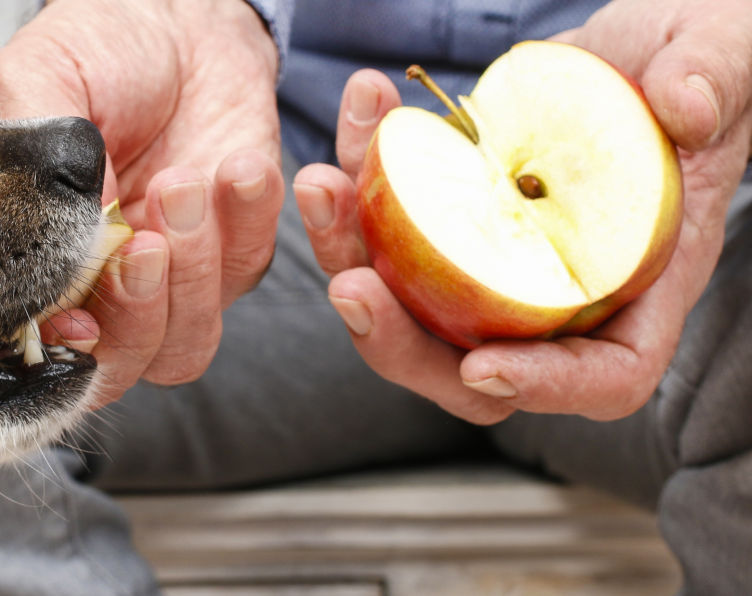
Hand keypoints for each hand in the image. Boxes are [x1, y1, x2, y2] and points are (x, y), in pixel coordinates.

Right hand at [0, 0, 285, 404]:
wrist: (175, 17)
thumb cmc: (93, 52)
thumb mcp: (32, 87)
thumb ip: (32, 169)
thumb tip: (62, 250)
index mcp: (39, 265)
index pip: (46, 350)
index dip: (66, 353)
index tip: (80, 320)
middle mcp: (104, 288)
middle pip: (124, 364)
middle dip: (138, 311)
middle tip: (146, 240)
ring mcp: (175, 279)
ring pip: (188, 341)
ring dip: (193, 270)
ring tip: (184, 181)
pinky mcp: (238, 249)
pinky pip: (248, 270)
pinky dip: (248, 223)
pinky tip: (237, 167)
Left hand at [293, 0, 751, 423]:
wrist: (641, 47)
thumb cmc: (702, 62)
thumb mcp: (726, 54)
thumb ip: (715, 80)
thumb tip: (687, 109)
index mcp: (641, 281)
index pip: (602, 375)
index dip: (543, 387)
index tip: (483, 368)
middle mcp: (557, 290)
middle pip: (470, 365)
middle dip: (399, 339)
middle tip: (350, 284)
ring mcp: (494, 260)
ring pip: (407, 298)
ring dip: (348, 248)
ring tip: (323, 184)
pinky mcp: (449, 216)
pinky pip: (388, 222)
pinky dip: (360, 175)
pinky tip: (361, 111)